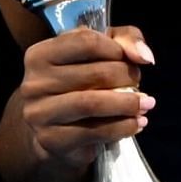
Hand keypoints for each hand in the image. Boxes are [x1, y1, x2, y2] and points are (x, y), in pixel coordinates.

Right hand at [16, 25, 156, 173]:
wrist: (50, 132)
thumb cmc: (76, 85)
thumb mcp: (96, 54)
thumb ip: (123, 40)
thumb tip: (145, 56)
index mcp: (40, 55)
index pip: (85, 41)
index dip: (116, 49)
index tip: (128, 59)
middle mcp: (34, 83)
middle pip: (95, 73)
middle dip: (127, 77)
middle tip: (139, 83)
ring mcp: (40, 114)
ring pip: (93, 103)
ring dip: (128, 104)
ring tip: (146, 104)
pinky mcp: (52, 140)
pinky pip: (96, 132)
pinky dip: (123, 127)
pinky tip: (136, 123)